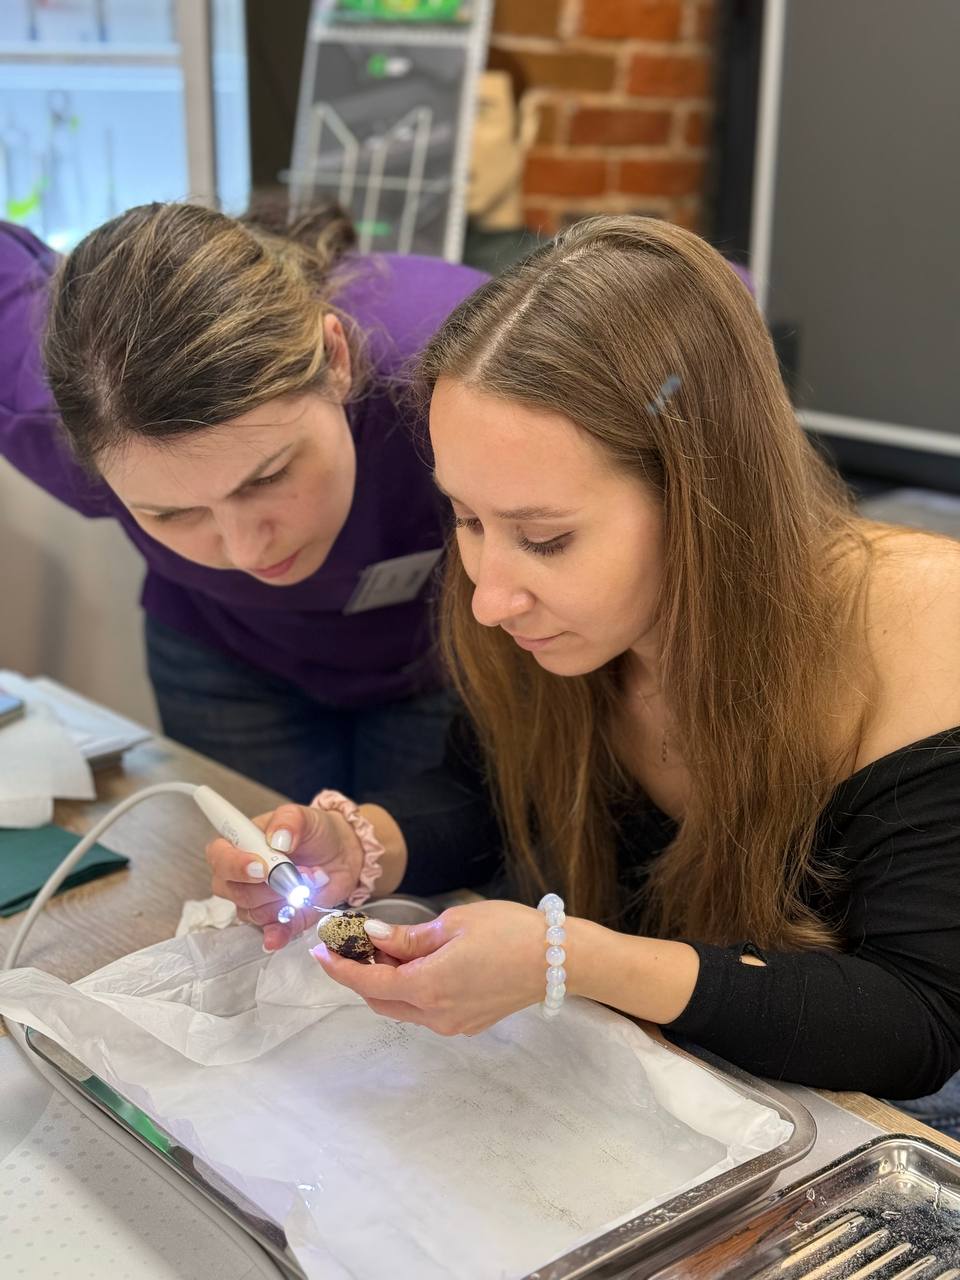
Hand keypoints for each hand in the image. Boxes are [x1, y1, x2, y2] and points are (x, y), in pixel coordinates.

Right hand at [205, 803, 363, 951]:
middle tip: (298, 873)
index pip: (220, 857)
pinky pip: (271, 933)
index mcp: (241, 844)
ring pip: (254, 911)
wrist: (342, 853)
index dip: (234, 866)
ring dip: (286, 900)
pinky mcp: (279, 919)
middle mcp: (242, 876)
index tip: (261, 868)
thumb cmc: (315, 832)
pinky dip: (277, 934)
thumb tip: (278, 838)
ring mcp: (259, 900)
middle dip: (269, 886)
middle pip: (234, 890)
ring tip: (312, 880)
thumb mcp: (304, 816)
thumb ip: (289, 821)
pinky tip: (280, 934)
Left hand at [312, 900, 547, 1035]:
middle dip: (360, 976)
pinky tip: (418, 964)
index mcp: (428, 987)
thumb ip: (408, 938)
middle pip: (380, 1001)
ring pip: (402, 1008)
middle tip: (353, 944)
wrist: (559, 959)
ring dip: (386, 984)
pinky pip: (426, 1011)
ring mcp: (453, 1024)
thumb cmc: (509, 932)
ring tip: (386, 950)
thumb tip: (371, 938)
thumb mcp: (453, 924)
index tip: (319, 952)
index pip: (368, 984)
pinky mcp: (468, 1024)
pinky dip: (411, 990)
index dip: (339, 969)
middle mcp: (436, 1015)